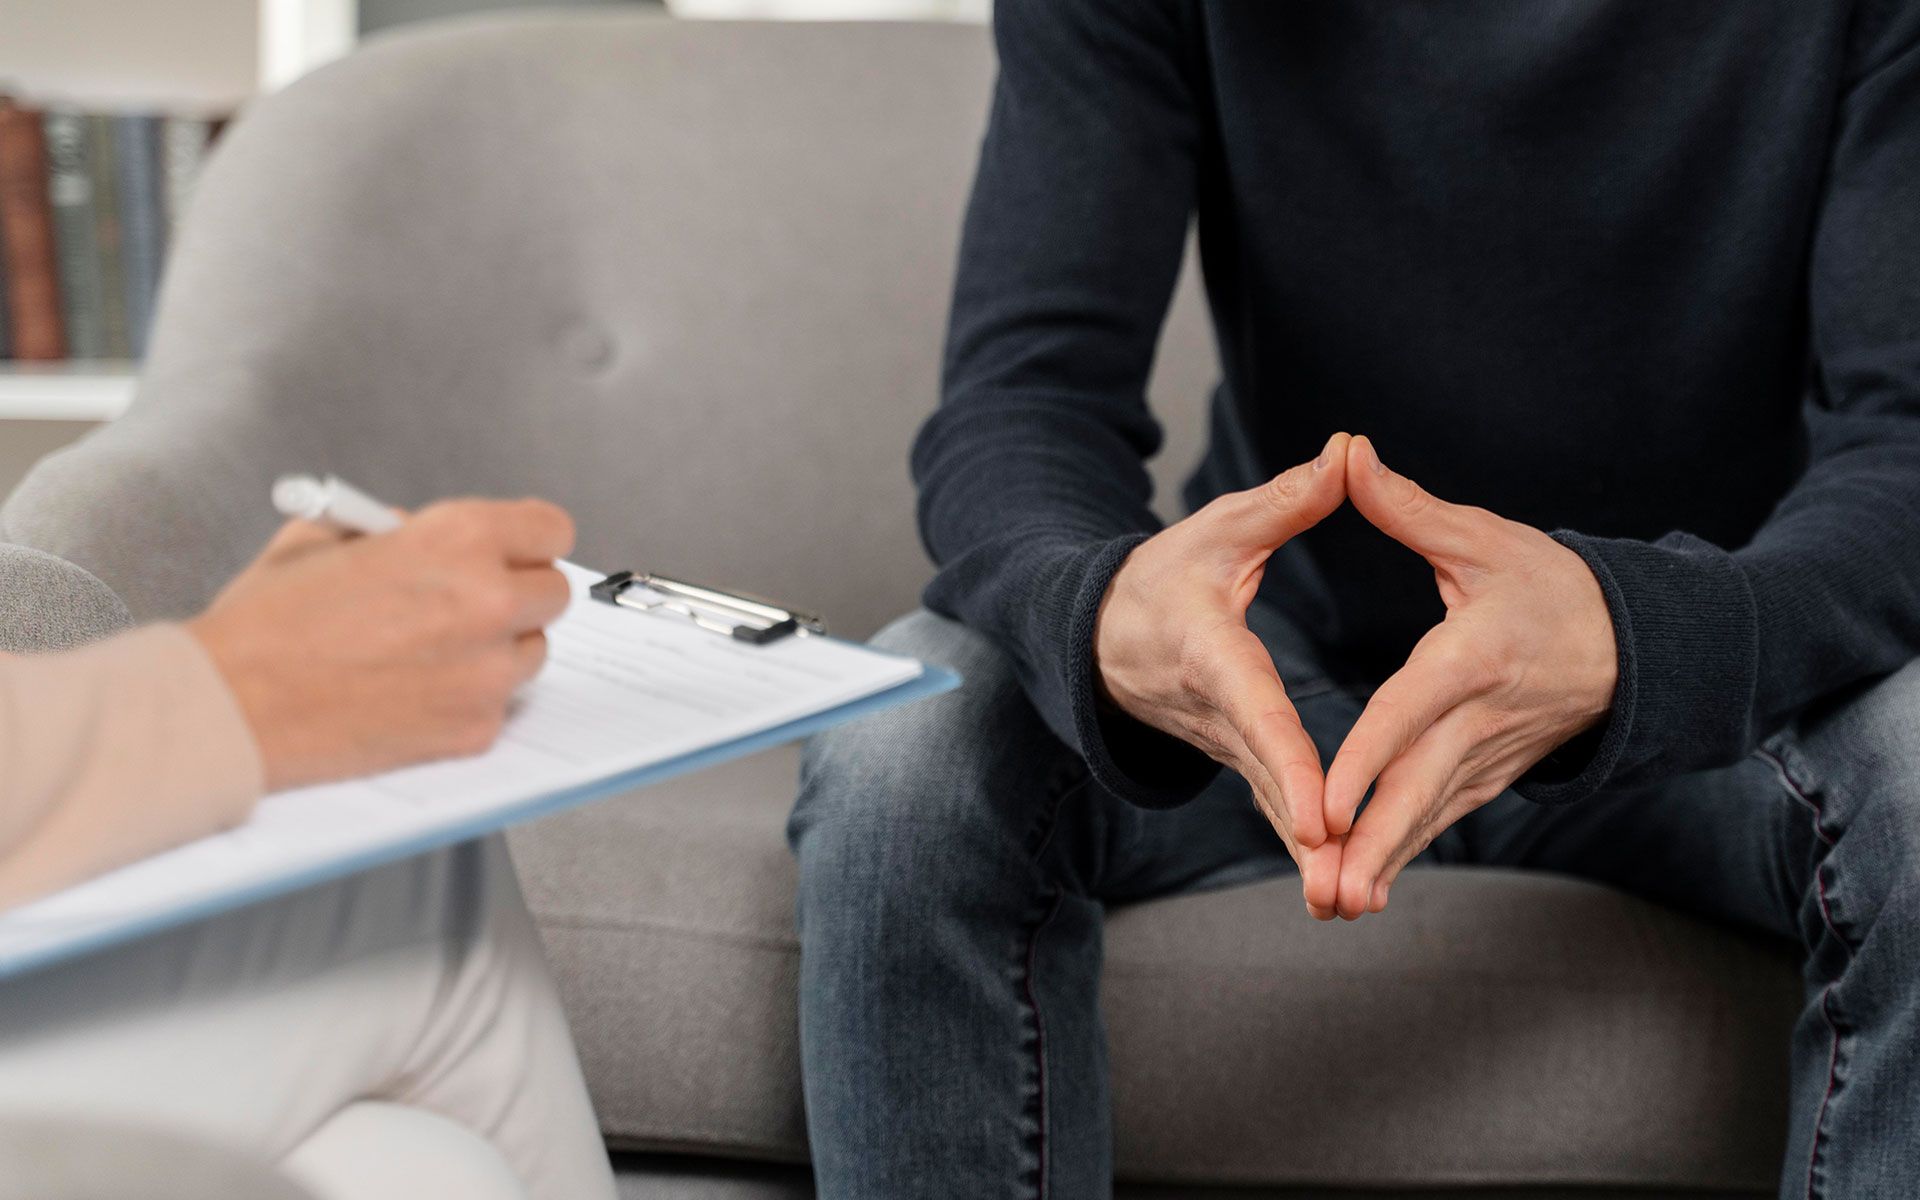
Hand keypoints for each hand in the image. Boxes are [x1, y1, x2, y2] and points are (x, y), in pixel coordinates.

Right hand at [188, 498, 575, 790]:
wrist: (231, 707)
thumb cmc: (266, 623)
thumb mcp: (323, 538)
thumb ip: (392, 527)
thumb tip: (421, 531)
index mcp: (458, 539)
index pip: (551, 529)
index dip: (530, 541)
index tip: (517, 552)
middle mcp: (488, 602)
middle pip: (554, 593)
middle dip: (518, 594)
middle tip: (473, 603)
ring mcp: (488, 672)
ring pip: (534, 653)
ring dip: (500, 649)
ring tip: (434, 651)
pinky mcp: (476, 728)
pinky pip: (500, 705)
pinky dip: (470, 699)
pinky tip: (415, 693)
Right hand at [1094, 432, 1350, 915]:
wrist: (1103, 634)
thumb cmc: (1166, 574)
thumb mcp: (1220, 528)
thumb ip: (1287, 500)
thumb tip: (1349, 452)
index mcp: (1211, 653)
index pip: (1255, 709)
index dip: (1287, 760)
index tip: (1318, 812)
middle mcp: (1214, 711)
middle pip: (1265, 777)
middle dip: (1301, 833)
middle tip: (1340, 882)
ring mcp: (1223, 744)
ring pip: (1270, 803)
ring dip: (1307, 857)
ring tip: (1349, 902)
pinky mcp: (1237, 759)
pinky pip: (1274, 804)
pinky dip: (1305, 848)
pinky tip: (1344, 888)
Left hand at [1321, 436, 1616, 919]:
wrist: (1636, 644)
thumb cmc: (1553, 584)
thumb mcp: (1485, 538)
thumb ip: (1408, 507)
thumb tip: (1347, 454)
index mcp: (1473, 657)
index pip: (1409, 712)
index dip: (1368, 757)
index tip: (1328, 802)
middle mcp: (1481, 718)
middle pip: (1418, 787)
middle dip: (1371, 841)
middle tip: (1326, 887)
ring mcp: (1489, 755)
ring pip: (1428, 815)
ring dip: (1383, 861)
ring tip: (1336, 904)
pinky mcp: (1490, 776)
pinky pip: (1441, 819)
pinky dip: (1404, 855)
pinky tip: (1364, 889)